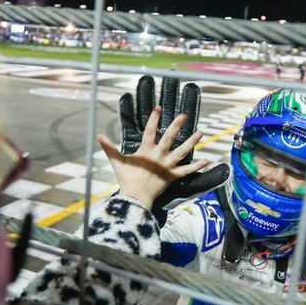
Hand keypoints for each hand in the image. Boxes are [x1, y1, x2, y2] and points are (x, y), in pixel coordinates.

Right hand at [119, 75, 229, 216]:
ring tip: (201, 132)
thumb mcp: (117, 162)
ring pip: (182, 151)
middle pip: (170, 137)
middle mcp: (159, 156)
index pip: (150, 131)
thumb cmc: (126, 179)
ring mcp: (167, 166)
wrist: (135, 197)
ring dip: (192, 142)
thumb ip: (109, 148)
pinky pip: (186, 171)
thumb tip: (98, 136)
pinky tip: (206, 160)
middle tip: (184, 115)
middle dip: (177, 125)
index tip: (158, 107)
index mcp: (146, 151)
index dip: (154, 118)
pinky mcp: (173, 176)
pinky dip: (196, 166)